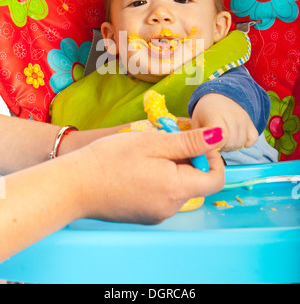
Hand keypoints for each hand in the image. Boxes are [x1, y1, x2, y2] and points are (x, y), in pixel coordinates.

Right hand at [75, 127, 224, 224]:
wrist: (73, 186)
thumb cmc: (110, 159)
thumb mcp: (154, 143)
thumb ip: (190, 142)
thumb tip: (220, 136)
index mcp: (177, 190)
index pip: (216, 179)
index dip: (212, 157)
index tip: (194, 141)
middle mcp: (170, 208)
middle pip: (196, 182)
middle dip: (187, 158)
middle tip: (163, 140)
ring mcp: (155, 214)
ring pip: (177, 186)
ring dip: (171, 166)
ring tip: (146, 152)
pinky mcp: (143, 214)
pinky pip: (162, 194)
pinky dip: (159, 178)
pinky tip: (137, 167)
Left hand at [192, 94, 258, 152]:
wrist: (218, 97)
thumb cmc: (204, 113)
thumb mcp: (195, 123)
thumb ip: (198, 139)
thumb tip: (202, 155)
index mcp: (215, 114)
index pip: (221, 137)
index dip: (215, 145)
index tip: (209, 143)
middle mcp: (231, 115)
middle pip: (231, 142)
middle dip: (222, 148)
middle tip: (215, 143)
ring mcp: (243, 118)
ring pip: (241, 143)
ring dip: (231, 147)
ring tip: (223, 141)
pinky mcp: (250, 122)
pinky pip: (253, 139)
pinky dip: (246, 143)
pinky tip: (236, 140)